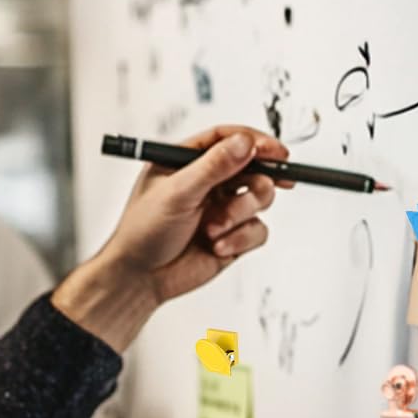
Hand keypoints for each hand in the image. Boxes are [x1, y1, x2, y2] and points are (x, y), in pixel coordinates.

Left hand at [53, 125, 291, 352]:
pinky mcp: (233, 235)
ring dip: (241, 213)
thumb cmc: (144, 231)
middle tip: (256, 190)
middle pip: (252, 166)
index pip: (227, 139)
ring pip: (260, 197)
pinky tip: (218, 246)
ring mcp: (223, 208)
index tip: (275, 152)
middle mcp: (208, 181)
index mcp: (188, 161)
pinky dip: (241, 238)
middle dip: (258, 180)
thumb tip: (244, 143)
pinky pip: (258, 230)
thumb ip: (213, 167)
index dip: (254, 142)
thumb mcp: (177, 192)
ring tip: (215, 228)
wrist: (142, 278)